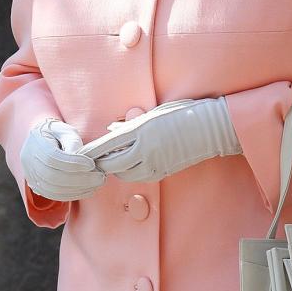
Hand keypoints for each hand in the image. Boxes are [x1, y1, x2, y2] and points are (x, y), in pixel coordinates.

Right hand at [19, 119, 105, 201]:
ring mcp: (31, 176)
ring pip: (54, 189)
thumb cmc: (57, 134)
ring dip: (79, 189)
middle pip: (54, 177)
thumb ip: (72, 141)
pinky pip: (54, 195)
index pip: (53, 158)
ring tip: (96, 183)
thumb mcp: (65, 130)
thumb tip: (80, 156)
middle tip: (100, 177)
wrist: (41, 141)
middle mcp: (29, 162)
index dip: (73, 163)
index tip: (92, 164)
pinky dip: (73, 194)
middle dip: (80, 179)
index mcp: (36, 144)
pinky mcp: (37, 187)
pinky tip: (87, 190)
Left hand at [88, 97, 240, 183]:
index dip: (92, 152)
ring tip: (113, 162)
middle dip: (102, 164)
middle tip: (95, 162)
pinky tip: (131, 166)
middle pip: (112, 164)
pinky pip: (141, 177)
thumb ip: (132, 124)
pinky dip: (132, 173)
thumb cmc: (183, 113)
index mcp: (141, 130)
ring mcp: (155, 162)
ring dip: (117, 170)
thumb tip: (112, 130)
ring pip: (125, 174)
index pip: (107, 145)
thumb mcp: (154, 113)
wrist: (210, 127)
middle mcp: (145, 148)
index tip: (81, 154)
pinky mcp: (164, 171)